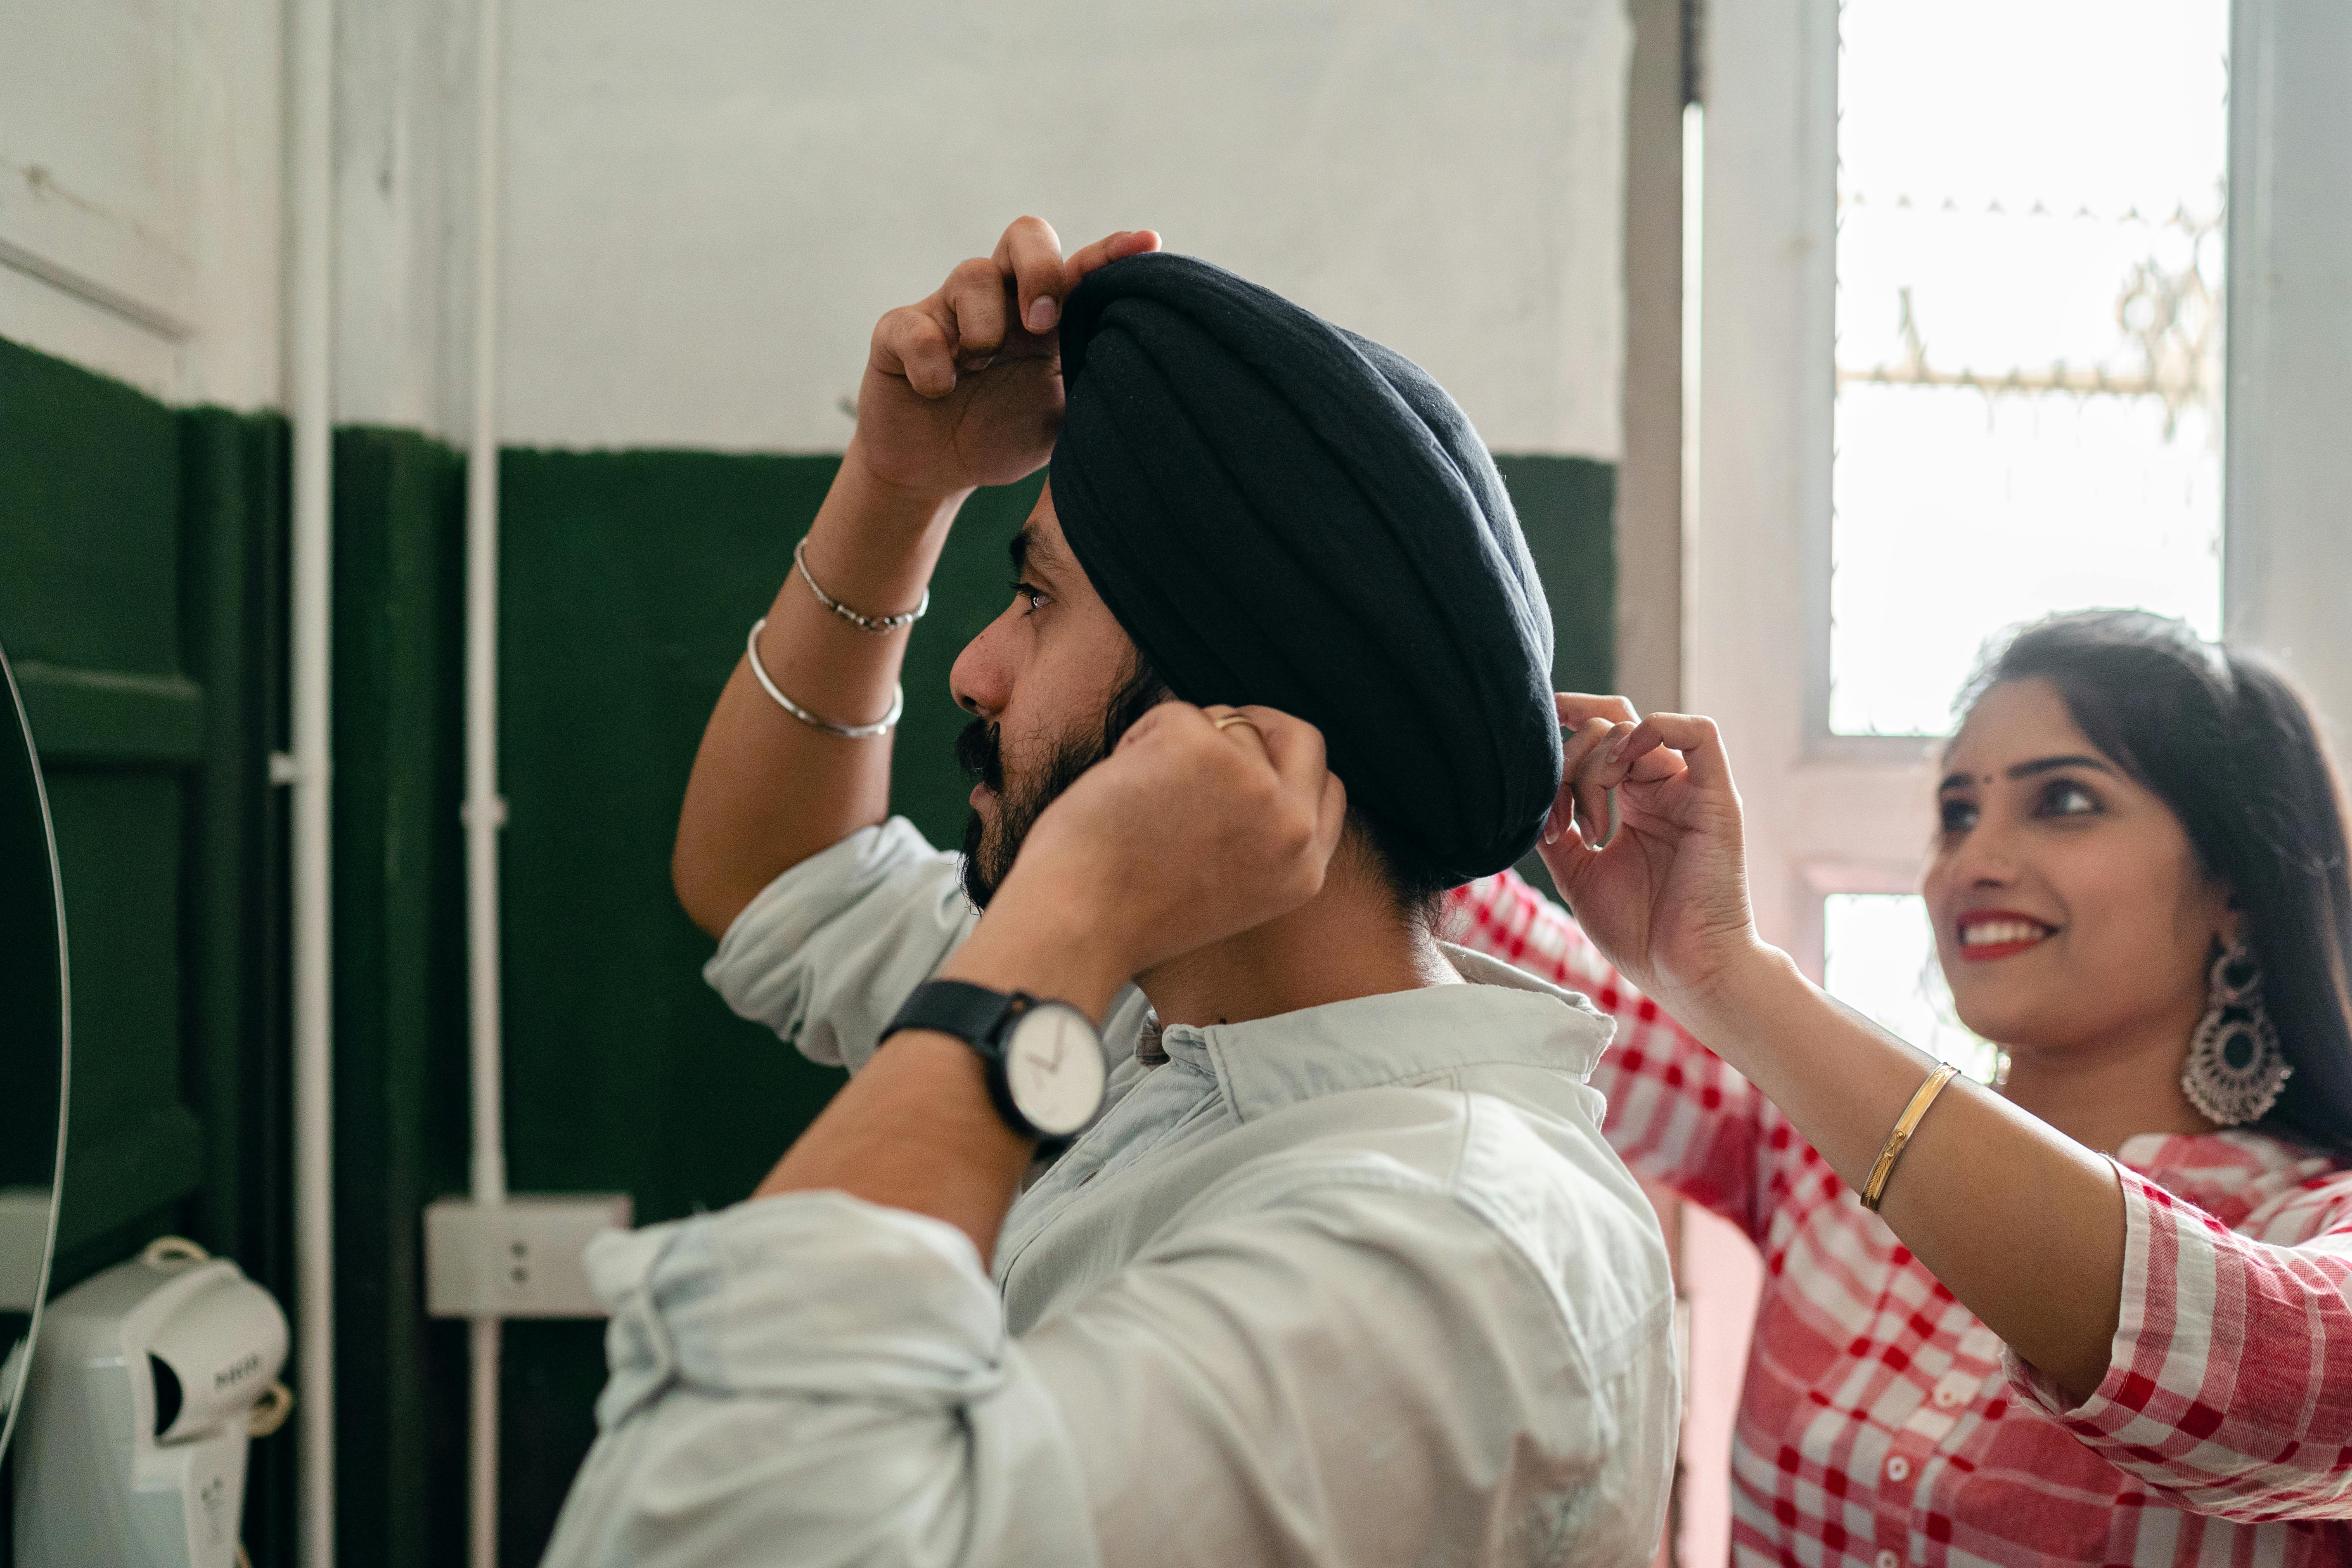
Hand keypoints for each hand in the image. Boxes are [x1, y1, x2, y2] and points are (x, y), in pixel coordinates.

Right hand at [846, 217, 1160, 503]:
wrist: (933, 475)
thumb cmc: (1000, 437)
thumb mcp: (1060, 421)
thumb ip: (1092, 392)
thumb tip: (1142, 378)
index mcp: (1044, 319)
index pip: (1080, 271)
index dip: (1111, 254)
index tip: (1148, 244)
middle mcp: (999, 301)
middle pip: (1026, 236)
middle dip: (1040, 269)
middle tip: (1041, 323)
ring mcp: (947, 312)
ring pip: (972, 274)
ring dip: (986, 324)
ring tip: (980, 366)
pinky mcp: (897, 334)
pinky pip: (914, 326)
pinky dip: (931, 362)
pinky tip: (938, 391)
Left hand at [986, 704, 1347, 985]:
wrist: (1077, 926)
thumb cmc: (1127, 914)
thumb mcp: (1229, 893)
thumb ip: (1259, 841)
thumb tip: (1252, 773)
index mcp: (1304, 871)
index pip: (1327, 789)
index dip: (1284, 765)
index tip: (1246, 763)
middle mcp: (1293, 829)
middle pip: (1301, 738)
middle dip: (1258, 725)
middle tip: (1205, 739)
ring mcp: (1254, 786)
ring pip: (1228, 723)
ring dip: (1180, 743)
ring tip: (1140, 797)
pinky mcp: (1204, 750)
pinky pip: (1178, 713)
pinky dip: (1140, 737)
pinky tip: (1118, 785)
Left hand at [1535, 695, 1772, 1016]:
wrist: (1684, 975)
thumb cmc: (1639, 934)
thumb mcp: (1578, 873)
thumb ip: (1557, 829)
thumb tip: (1530, 794)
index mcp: (1636, 802)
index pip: (1602, 734)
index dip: (1565, 721)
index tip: (1525, 739)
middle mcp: (1664, 788)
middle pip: (1610, 726)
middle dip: (1568, 759)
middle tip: (1559, 821)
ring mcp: (1690, 791)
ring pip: (1637, 728)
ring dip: (1595, 764)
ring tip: (1589, 825)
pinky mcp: (1716, 800)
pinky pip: (1700, 735)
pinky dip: (1657, 728)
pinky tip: (1623, 761)